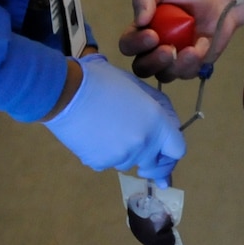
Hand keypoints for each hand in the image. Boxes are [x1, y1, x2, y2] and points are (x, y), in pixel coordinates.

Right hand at [43, 53, 185, 184]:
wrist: (66, 92)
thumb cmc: (102, 80)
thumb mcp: (137, 86)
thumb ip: (157, 107)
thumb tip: (167, 124)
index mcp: (156, 122)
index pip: (177, 150)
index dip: (172, 152)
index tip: (165, 154)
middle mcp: (144, 143)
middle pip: (154, 164)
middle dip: (149, 159)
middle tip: (137, 148)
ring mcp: (122, 156)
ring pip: (130, 163)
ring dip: (126, 154)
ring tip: (108, 131)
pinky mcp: (100, 163)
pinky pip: (108, 163)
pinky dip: (105, 154)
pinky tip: (94, 136)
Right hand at [122, 0, 238, 80]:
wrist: (220, 2)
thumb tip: (140, 21)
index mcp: (141, 31)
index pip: (127, 45)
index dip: (136, 44)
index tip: (153, 35)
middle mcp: (152, 51)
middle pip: (141, 68)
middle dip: (154, 61)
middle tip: (170, 49)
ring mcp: (171, 62)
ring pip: (163, 75)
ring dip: (176, 65)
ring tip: (192, 49)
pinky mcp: (189, 68)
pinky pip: (185, 74)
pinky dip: (194, 61)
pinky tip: (203, 44)